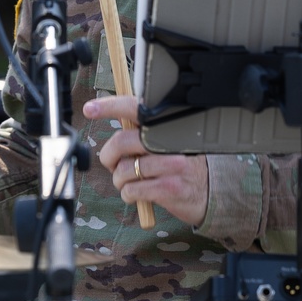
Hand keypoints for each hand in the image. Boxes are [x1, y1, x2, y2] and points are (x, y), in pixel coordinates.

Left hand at [83, 95, 208, 227]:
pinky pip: (132, 190)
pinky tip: (138, 194)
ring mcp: (172, 165)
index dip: (110, 106)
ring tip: (130, 182)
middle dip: (108, 157)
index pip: (136, 108)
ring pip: (123, 170)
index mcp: (168, 126)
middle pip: (122, 142)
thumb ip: (144, 133)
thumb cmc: (182, 166)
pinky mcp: (169, 188)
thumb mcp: (169, 142)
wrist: (212, 194)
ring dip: (119, 180)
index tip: (90, 108)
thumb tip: (113, 129)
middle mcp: (171, 141)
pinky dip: (128, 194)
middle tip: (112, 164)